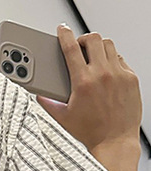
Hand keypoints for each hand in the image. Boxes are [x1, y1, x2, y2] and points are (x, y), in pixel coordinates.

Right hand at [35, 25, 141, 151]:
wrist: (114, 141)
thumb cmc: (90, 132)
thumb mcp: (62, 117)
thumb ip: (47, 103)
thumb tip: (38, 95)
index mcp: (83, 81)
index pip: (71, 48)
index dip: (64, 35)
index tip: (62, 29)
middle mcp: (103, 74)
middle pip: (93, 39)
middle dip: (83, 38)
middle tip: (77, 45)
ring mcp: (119, 74)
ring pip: (108, 45)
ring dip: (98, 46)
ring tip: (91, 55)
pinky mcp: (131, 78)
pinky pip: (121, 58)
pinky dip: (111, 58)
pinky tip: (105, 68)